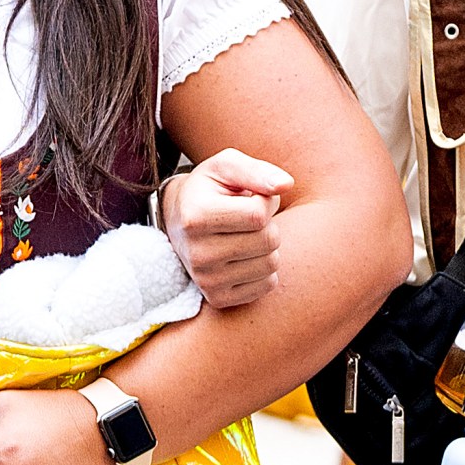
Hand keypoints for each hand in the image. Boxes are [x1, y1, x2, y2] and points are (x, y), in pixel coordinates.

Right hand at [163, 150, 294, 306]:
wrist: (178, 222)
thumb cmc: (210, 189)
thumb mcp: (226, 166)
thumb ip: (257, 170)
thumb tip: (286, 185)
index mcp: (196, 216)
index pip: (258, 215)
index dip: (265, 201)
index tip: (250, 197)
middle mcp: (198, 253)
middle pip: (269, 240)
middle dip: (268, 224)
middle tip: (248, 217)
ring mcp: (206, 280)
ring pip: (271, 264)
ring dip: (267, 246)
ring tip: (244, 235)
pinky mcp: (218, 298)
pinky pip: (267, 285)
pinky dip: (264, 268)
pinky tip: (243, 256)